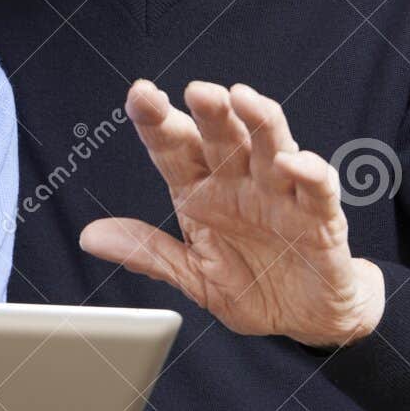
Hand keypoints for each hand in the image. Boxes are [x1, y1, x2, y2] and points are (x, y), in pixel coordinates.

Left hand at [80, 80, 384, 348]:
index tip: (139, 94)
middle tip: (197, 92)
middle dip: (210, 112)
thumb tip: (89, 236)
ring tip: (242, 99)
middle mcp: (240, 183)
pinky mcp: (320, 217)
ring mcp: (280, 195)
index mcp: (203, 191)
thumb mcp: (193, 276)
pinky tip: (292, 163)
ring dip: (258, 121)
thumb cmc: (251, 285)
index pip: (174, 148)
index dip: (157, 120)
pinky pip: (316, 188)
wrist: (306, 318)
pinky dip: (308, 172)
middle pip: (223, 137)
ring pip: (271, 145)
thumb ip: (148, 253)